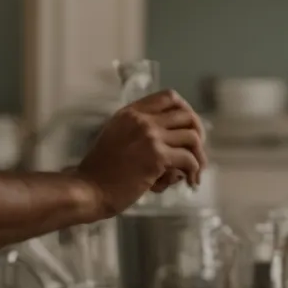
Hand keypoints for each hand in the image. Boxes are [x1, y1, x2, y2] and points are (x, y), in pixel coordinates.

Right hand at [76, 90, 206, 214]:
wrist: (89, 190)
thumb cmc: (101, 171)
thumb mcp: (116, 137)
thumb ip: (139, 132)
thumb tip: (172, 141)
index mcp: (131, 112)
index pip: (169, 97)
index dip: (185, 110)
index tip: (188, 129)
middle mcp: (141, 119)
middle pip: (186, 115)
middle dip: (198, 133)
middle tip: (196, 152)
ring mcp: (150, 136)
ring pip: (192, 137)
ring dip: (198, 156)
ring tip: (195, 172)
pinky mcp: (157, 157)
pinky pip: (188, 159)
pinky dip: (194, 171)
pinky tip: (190, 181)